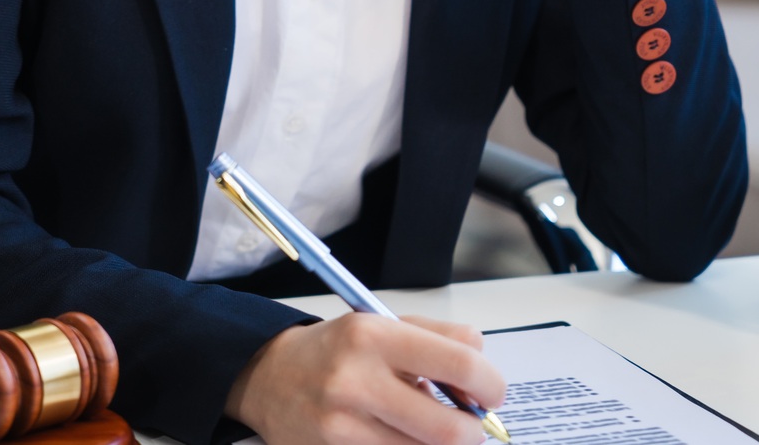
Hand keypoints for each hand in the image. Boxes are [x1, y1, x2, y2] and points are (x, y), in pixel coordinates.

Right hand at [225, 314, 504, 444]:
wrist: (267, 378)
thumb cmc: (335, 350)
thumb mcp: (382, 324)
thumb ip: (440, 338)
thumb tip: (483, 373)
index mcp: (373, 336)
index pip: (459, 365)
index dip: (490, 385)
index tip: (490, 393)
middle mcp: (356, 382)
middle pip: (450, 430)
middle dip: (473, 432)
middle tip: (469, 424)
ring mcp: (343, 429)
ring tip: (427, 427)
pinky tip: (402, 438)